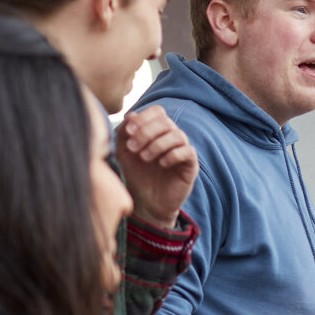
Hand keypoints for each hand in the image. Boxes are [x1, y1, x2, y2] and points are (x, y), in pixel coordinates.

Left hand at [118, 107, 198, 225]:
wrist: (146, 203)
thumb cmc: (135, 176)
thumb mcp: (123, 153)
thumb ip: (124, 134)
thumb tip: (132, 115)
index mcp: (156, 131)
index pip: (158, 112)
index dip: (144, 118)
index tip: (129, 131)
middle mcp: (171, 137)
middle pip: (166, 121)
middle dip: (146, 132)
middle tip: (132, 148)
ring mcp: (182, 150)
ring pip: (177, 135)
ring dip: (157, 144)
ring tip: (144, 158)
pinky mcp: (191, 165)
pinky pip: (187, 151)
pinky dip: (172, 155)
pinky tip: (161, 164)